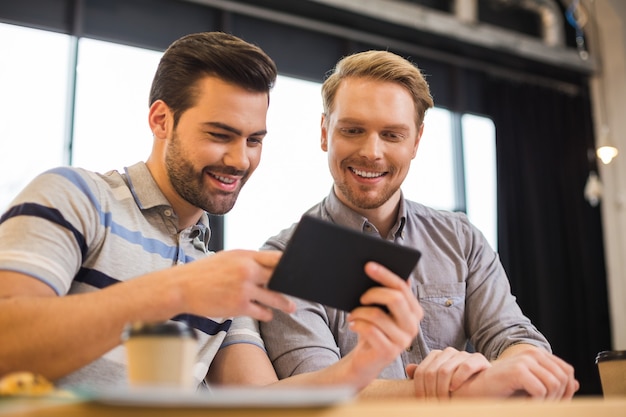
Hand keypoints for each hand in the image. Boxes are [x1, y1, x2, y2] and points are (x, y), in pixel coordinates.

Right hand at [174, 249, 294, 321]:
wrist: (181, 287)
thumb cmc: (204, 273)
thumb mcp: (227, 258)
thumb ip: (247, 261)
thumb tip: (267, 265)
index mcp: (244, 255)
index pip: (276, 258)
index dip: (290, 264)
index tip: (298, 269)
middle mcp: (247, 270)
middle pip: (278, 277)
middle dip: (290, 284)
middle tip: (300, 289)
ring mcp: (244, 288)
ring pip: (273, 297)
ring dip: (284, 303)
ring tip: (291, 307)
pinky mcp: (239, 305)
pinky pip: (261, 311)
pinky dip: (266, 314)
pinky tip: (268, 314)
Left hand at [342, 262, 422, 383]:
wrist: (365, 361)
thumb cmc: (373, 330)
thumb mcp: (380, 310)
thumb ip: (387, 292)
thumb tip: (385, 269)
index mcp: (414, 311)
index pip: (402, 287)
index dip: (385, 275)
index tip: (368, 266)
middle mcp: (413, 325)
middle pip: (395, 298)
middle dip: (373, 292)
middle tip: (359, 296)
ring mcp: (402, 340)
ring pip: (378, 315)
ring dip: (360, 312)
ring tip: (352, 315)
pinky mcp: (389, 352)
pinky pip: (369, 330)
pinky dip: (357, 324)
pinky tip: (352, 324)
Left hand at [406, 347, 490, 399]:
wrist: (490, 382)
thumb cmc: (462, 385)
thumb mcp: (442, 382)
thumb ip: (426, 375)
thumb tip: (408, 368)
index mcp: (438, 356)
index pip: (422, 372)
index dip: (420, 389)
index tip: (422, 403)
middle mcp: (449, 352)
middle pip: (432, 372)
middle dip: (431, 392)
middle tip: (433, 406)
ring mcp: (464, 354)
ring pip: (445, 370)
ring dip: (442, 390)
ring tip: (444, 402)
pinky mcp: (479, 359)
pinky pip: (465, 367)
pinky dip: (458, 379)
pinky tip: (455, 389)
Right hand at [453, 348, 578, 398]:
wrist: (476, 389)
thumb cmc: (503, 389)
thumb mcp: (531, 386)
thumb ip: (552, 383)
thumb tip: (576, 384)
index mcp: (537, 354)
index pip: (567, 371)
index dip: (567, 390)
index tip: (555, 404)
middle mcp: (533, 353)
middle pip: (563, 378)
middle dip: (558, 398)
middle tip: (543, 407)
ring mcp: (525, 360)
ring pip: (554, 384)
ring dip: (547, 401)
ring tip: (533, 405)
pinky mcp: (517, 370)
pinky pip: (540, 390)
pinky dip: (536, 403)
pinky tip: (525, 404)